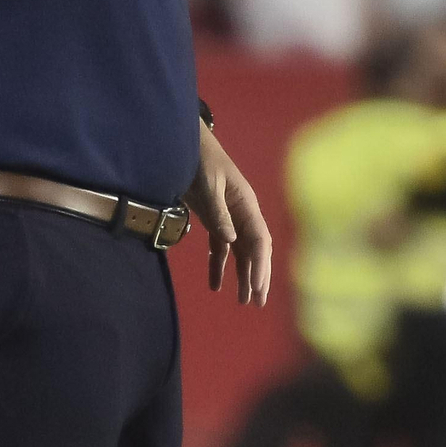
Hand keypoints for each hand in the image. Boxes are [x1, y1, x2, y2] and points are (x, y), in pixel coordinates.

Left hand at [184, 125, 271, 306]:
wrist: (186, 144)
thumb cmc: (199, 160)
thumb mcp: (207, 185)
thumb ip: (218, 213)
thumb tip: (231, 241)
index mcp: (246, 204)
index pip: (259, 240)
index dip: (259, 264)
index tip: (255, 286)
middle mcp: (242, 213)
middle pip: (255, 249)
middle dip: (258, 276)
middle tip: (258, 302)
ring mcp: (229, 217)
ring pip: (240, 251)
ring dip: (242, 275)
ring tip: (243, 301)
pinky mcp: (214, 219)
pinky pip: (221, 247)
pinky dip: (218, 266)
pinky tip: (215, 285)